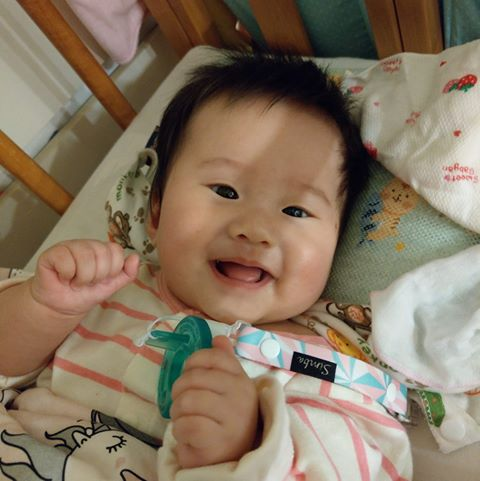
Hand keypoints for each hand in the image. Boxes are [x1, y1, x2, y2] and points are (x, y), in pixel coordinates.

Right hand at [30, 240, 138, 316]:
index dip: (111, 270)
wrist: (63, 307)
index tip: (101, 280)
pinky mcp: (52, 253)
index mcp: (102, 249)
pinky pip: (65, 260)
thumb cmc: (85, 293)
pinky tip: (63, 277)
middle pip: (101, 253)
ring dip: (82, 277)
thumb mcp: (111, 285)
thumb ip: (127, 273)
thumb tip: (136, 258)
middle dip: (96, 276)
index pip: (116, 251)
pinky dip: (66, 275)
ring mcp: (69, 246)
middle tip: (87, 283)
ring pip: (85, 256)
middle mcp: (86, 244)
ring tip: (75, 281)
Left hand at [170, 336, 258, 468]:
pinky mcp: (217, 443)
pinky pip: (185, 425)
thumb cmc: (226, 420)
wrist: (232, 461)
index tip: (189, 373)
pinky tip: (188, 435)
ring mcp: (232, 420)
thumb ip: (224, 362)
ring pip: (186, 401)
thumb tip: (219, 337)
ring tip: (185, 419)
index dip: (193, 362)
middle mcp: (241, 397)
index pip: (214, 357)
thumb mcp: (229, 388)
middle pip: (193, 378)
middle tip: (181, 401)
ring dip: (177, 412)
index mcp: (242, 380)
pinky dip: (179, 431)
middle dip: (179, 390)